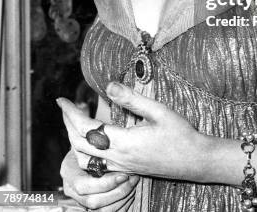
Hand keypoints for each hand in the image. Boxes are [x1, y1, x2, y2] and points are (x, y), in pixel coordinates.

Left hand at [57, 82, 208, 182]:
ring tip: (76, 121)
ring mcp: (122, 167)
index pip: (86, 128)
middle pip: (80, 145)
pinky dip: (87, 152)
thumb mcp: (159, 111)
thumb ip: (132, 99)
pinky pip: (97, 165)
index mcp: (124, 143)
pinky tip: (93, 140)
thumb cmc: (180, 135)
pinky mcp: (127, 170)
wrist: (195, 161)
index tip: (62, 100)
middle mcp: (119, 158)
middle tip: (65, 107)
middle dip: (68, 125)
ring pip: (85, 159)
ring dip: (75, 140)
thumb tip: (108, 85)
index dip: (71, 113)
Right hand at [60, 148, 138, 210]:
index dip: (105, 183)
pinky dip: (120, 205)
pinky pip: (106, 211)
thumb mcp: (89, 139)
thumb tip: (111, 141)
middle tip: (132, 180)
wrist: (85, 147)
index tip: (124, 175)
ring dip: (121, 199)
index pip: (83, 185)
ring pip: (100, 210)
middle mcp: (71, 188)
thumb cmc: (90, 141)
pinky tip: (130, 193)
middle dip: (117, 192)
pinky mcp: (89, 204)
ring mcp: (79, 198)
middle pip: (92, 201)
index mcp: (69, 171)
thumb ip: (97, 144)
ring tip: (133, 185)